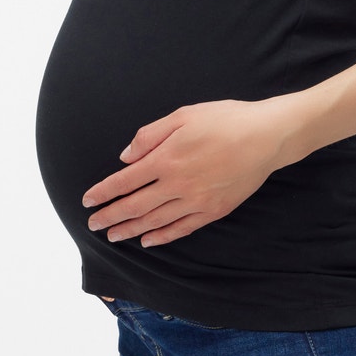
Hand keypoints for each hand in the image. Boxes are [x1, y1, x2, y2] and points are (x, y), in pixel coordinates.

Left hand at [82, 98, 291, 246]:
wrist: (267, 136)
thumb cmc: (225, 119)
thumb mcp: (183, 115)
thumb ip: (150, 136)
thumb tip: (126, 157)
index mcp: (167, 158)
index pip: (125, 181)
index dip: (104, 192)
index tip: (87, 201)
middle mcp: (178, 184)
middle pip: (135, 206)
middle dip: (110, 216)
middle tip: (93, 224)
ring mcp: (196, 200)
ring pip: (155, 221)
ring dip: (130, 230)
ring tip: (113, 236)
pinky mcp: (214, 210)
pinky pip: (182, 228)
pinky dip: (162, 237)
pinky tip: (148, 241)